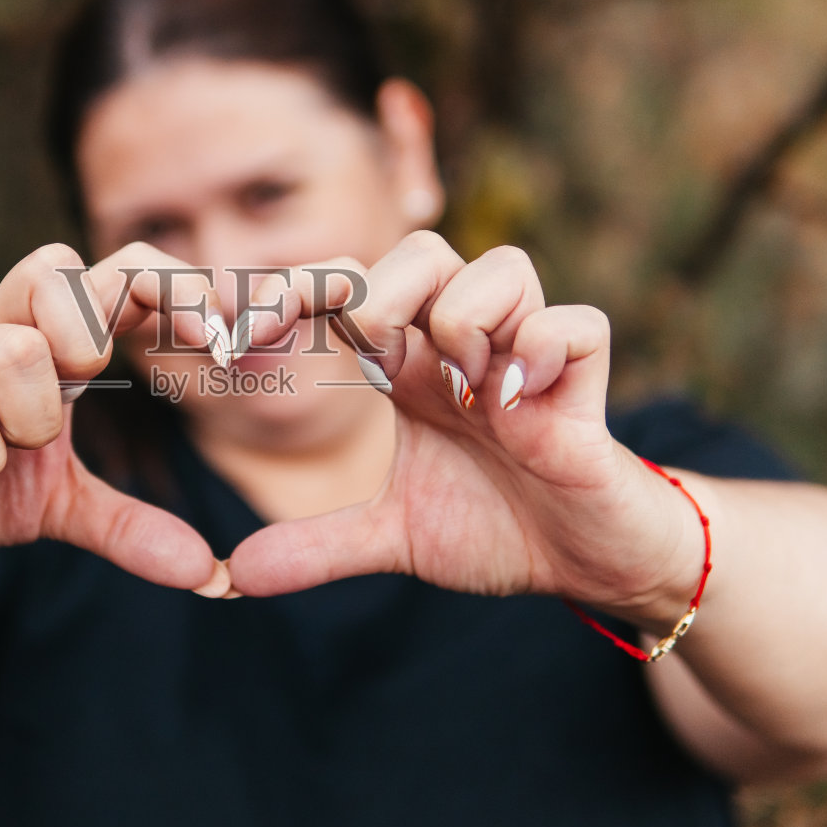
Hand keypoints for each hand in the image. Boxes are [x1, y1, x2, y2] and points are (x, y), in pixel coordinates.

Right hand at [0, 242, 232, 592]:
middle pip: (54, 269)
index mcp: (43, 337)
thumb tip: (209, 572)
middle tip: (86, 387)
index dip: (177, 289)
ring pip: (13, 351)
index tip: (224, 338)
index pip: (118, 270)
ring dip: (33, 415)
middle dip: (88, 335)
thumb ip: (129, 526)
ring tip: (13, 446)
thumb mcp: (56, 504)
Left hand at [225, 231, 701, 623]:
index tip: (244, 339)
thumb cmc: (502, 528)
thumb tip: (236, 575)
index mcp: (416, 370)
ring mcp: (531, 359)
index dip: (297, 292)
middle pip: (426, 251)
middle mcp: (469, 349)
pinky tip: (515, 410)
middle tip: (378, 368)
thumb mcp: (395, 538)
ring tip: (465, 395)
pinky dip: (542, 353)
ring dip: (467, 322)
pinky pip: (578, 325)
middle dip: (386, 294)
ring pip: (504, 266)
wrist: (591, 567)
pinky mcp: (588, 387)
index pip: (354, 288)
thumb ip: (320, 546)